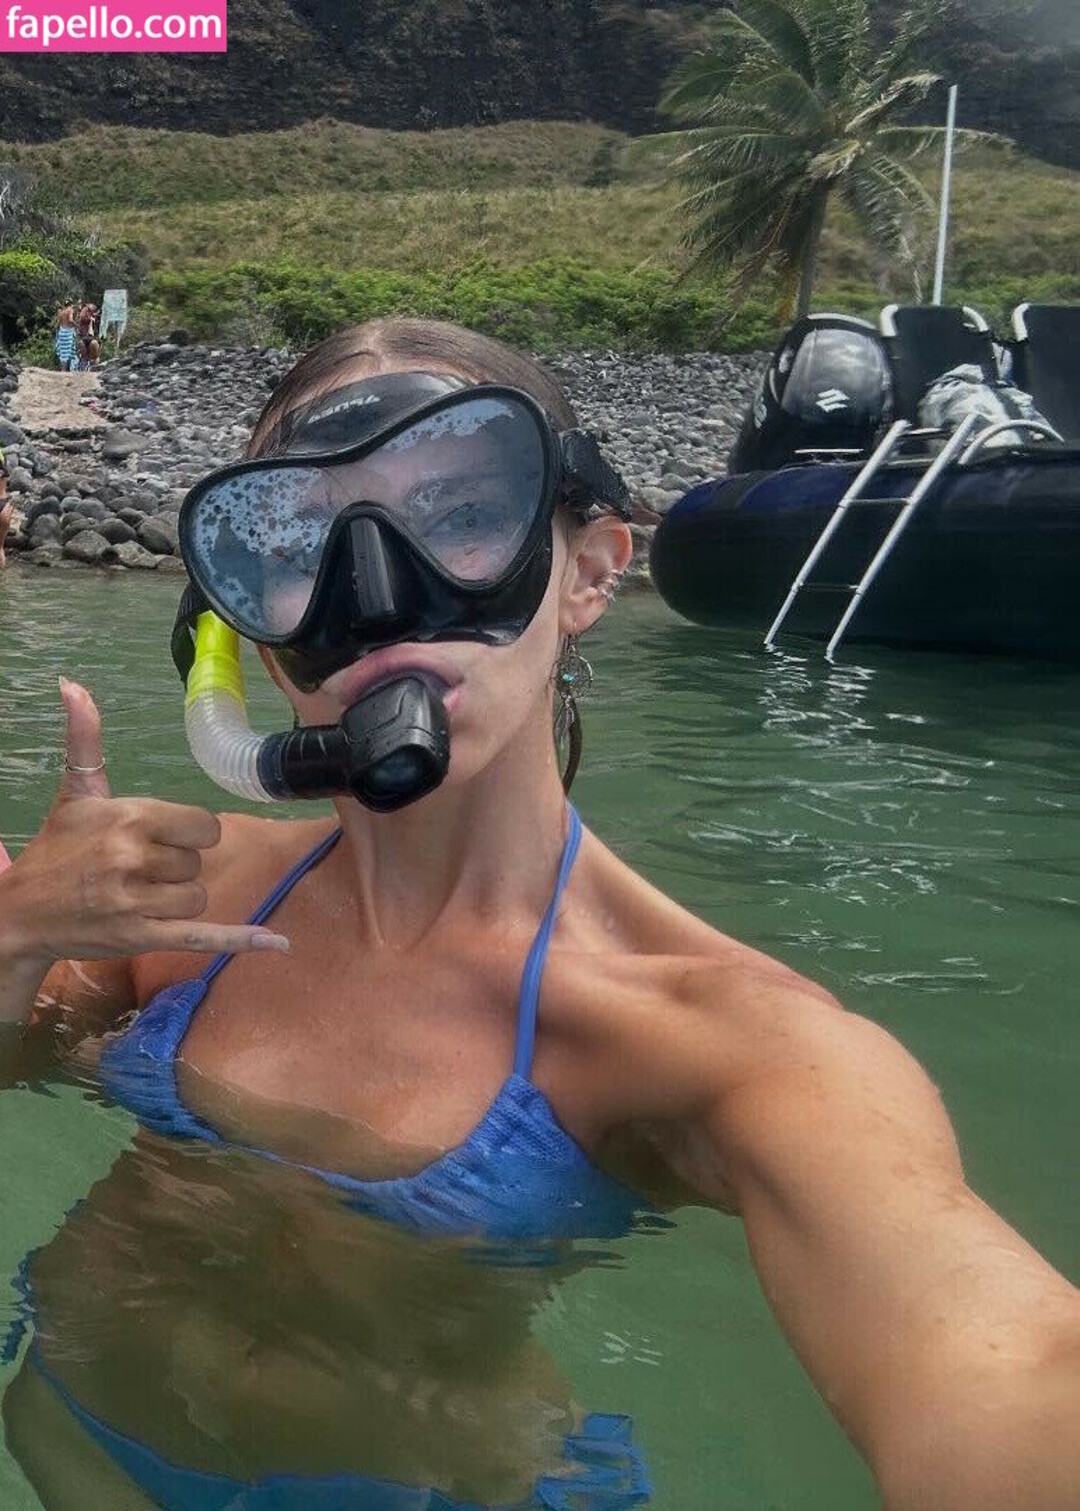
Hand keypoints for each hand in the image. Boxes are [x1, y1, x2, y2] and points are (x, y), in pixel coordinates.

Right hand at [2, 679, 288, 967]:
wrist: (20, 911)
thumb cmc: (55, 849)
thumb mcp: (74, 793)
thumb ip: (84, 740)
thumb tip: (72, 685)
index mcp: (130, 817)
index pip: (204, 825)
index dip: (191, 834)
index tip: (164, 838)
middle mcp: (135, 857)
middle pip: (198, 862)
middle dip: (176, 867)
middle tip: (137, 869)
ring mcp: (137, 901)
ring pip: (197, 897)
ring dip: (177, 899)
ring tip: (138, 895)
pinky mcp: (140, 937)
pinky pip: (203, 936)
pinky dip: (240, 939)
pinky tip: (279, 944)